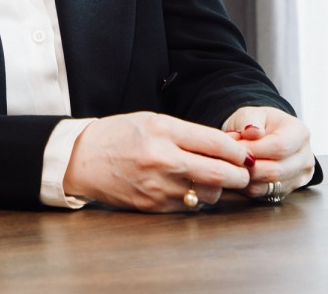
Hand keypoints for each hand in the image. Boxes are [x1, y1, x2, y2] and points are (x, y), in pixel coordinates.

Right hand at [62, 111, 252, 212]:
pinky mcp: (153, 206)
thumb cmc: (119, 135)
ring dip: (217, 188)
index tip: (244, 153)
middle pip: (218, 173)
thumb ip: (188, 133)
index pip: (215, 143)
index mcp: (163, 131)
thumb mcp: (153, 121)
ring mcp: (158, 186)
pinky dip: (195, 197)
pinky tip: (190, 187)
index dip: (237, 150)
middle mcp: (163, 159)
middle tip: (243, 172)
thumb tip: (225, 145)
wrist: (82, 159)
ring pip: (207, 194)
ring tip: (213, 179)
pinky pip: (188, 206)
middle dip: (239, 174)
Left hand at [221, 106, 315, 201]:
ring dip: (247, 177)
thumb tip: (252, 131)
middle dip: (249, 166)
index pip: (280, 147)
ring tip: (234, 164)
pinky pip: (264, 194)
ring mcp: (299, 177)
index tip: (236, 147)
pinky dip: (248, 186)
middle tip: (230, 158)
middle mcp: (305, 157)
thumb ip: (249, 120)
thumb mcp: (250, 113)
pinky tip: (241, 173)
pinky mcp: (287, 190)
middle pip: (276, 170)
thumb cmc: (256, 123)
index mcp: (300, 133)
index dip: (255, 149)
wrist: (261, 136)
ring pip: (270, 185)